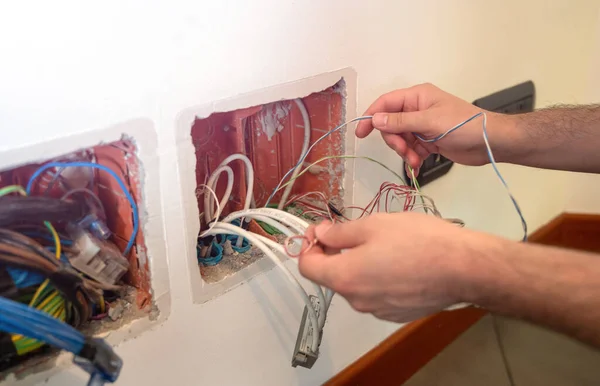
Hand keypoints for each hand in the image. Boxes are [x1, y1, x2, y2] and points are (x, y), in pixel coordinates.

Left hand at [298, 213, 488, 321]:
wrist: (465, 269)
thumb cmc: (418, 241)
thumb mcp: (374, 225)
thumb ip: (340, 232)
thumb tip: (320, 234)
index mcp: (345, 278)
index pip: (307, 267)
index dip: (309, 245)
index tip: (322, 228)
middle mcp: (357, 301)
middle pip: (332, 276)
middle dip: (334, 253)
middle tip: (351, 230)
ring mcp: (378, 311)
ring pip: (356, 285)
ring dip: (357, 264)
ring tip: (382, 244)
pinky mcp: (398, 314)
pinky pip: (377, 294)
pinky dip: (378, 277)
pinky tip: (399, 262)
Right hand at [356, 83, 512, 171]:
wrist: (488, 143)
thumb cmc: (463, 125)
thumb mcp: (429, 122)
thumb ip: (400, 122)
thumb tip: (375, 119)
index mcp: (417, 97)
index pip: (386, 103)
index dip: (371, 117)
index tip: (360, 133)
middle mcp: (417, 109)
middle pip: (391, 125)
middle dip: (395, 141)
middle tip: (404, 151)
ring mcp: (422, 126)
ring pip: (400, 140)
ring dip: (404, 152)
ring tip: (415, 160)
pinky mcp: (428, 141)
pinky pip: (410, 149)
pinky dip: (411, 159)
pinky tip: (417, 166)